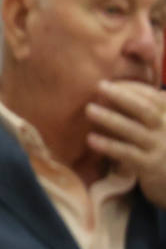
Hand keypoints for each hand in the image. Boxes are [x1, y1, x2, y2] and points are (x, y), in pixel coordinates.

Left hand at [85, 79, 165, 206]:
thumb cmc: (158, 148)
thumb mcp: (158, 128)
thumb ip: (144, 112)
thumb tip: (113, 89)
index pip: (154, 97)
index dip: (133, 88)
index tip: (109, 82)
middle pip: (146, 110)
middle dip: (123, 96)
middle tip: (99, 86)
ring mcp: (160, 148)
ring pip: (134, 131)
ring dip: (110, 119)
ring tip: (89, 109)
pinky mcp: (150, 166)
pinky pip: (127, 153)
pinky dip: (108, 145)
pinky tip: (90, 139)